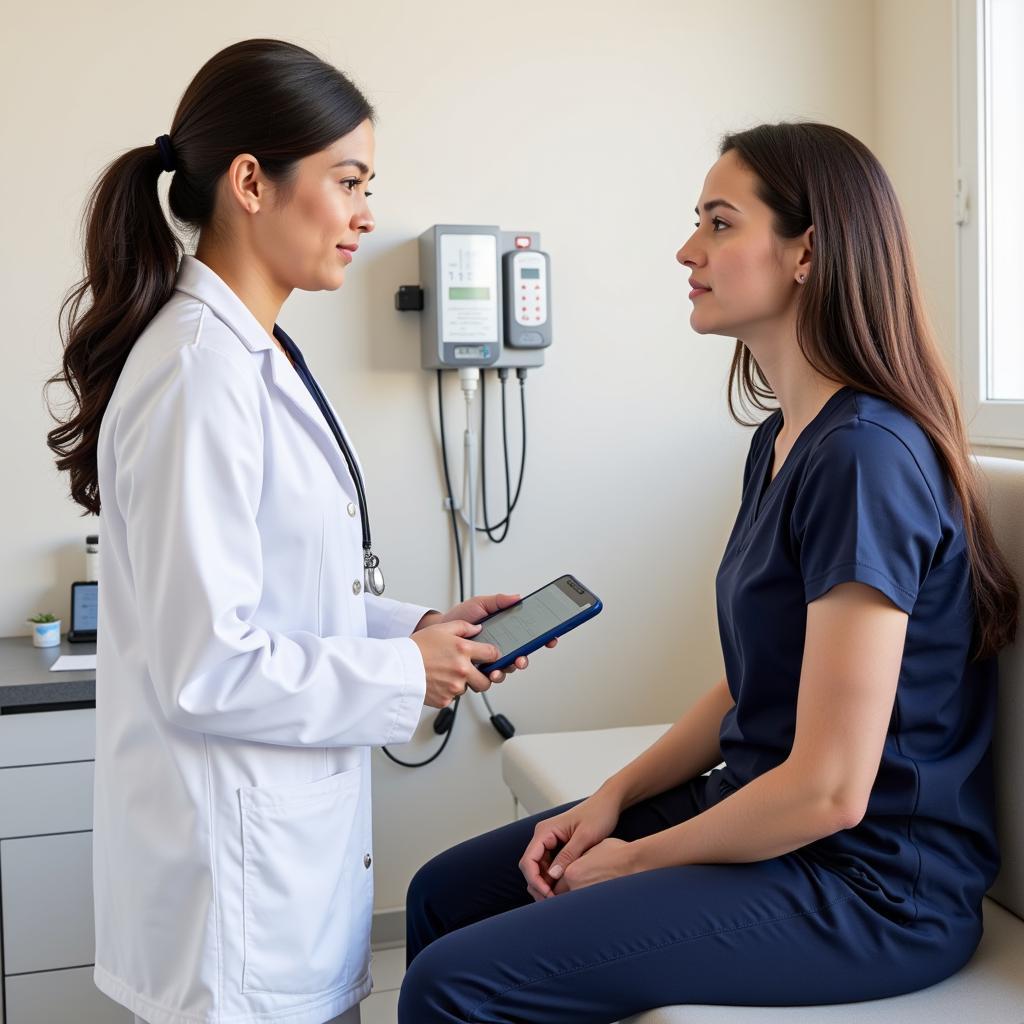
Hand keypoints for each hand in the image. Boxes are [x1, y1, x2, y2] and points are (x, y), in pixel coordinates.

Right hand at [410, 620, 500, 708]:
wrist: (397, 667)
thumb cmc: (416, 647)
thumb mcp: (441, 629)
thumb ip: (463, 626)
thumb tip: (478, 629)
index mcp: (464, 650)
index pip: (493, 655)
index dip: (492, 655)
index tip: (488, 657)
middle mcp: (462, 670)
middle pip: (486, 680)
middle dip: (482, 677)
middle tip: (471, 672)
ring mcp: (454, 687)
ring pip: (468, 689)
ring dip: (462, 684)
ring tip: (445, 674)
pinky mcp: (445, 700)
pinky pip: (453, 697)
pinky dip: (447, 692)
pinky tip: (437, 681)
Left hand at [419, 594, 557, 683]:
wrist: (438, 632)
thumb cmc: (459, 617)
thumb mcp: (479, 604)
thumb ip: (498, 601)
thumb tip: (517, 597)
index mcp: (505, 631)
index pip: (529, 636)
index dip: (542, 638)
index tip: (551, 638)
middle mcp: (501, 647)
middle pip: (522, 655)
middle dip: (525, 659)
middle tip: (522, 658)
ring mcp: (491, 660)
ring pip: (508, 668)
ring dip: (508, 669)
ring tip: (500, 668)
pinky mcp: (479, 671)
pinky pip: (491, 677)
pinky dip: (493, 676)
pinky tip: (489, 673)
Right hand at [518, 788, 622, 900]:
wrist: (607, 803)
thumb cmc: (598, 814)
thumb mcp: (585, 837)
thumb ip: (568, 855)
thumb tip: (552, 876)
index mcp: (545, 831)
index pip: (528, 860)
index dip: (535, 881)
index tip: (548, 895)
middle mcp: (543, 835)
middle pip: (530, 866)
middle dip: (538, 885)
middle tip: (553, 902)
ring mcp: (549, 840)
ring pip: (538, 868)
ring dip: (544, 883)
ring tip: (558, 898)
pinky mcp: (556, 845)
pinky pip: (548, 865)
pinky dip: (552, 878)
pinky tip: (562, 888)